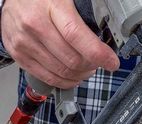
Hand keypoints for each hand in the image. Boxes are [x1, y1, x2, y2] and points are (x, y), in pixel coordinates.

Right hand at [1, 0, 119, 88]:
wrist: (13, 0)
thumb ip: (84, 17)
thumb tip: (106, 37)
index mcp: (50, 8)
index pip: (77, 36)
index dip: (98, 53)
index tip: (112, 62)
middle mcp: (34, 26)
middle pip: (72, 59)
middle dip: (93, 65)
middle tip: (99, 62)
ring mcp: (25, 43)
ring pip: (63, 72)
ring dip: (81, 74)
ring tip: (87, 68)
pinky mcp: (19, 56)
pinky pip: (49, 78)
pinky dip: (67, 81)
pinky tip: (75, 75)